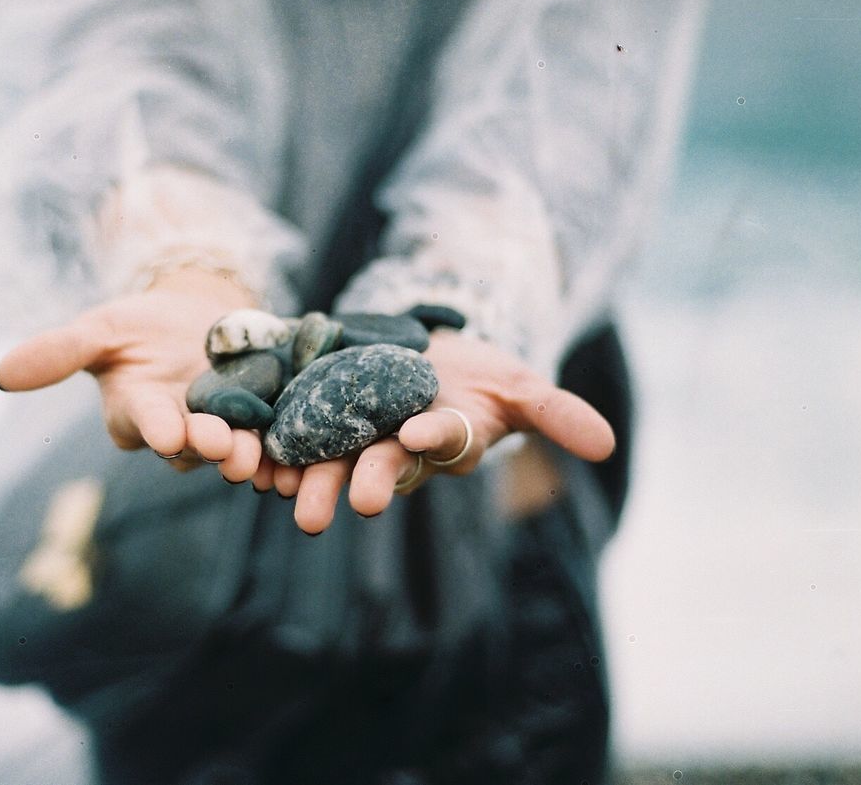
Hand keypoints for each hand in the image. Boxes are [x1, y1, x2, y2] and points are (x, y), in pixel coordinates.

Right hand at [0, 267, 279, 483]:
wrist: (199, 319)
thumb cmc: (140, 325)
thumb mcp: (100, 328)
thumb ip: (59, 351)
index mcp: (137, 412)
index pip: (144, 421)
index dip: (155, 426)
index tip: (166, 431)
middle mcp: (177, 432)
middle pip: (192, 445)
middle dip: (207, 445)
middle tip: (223, 444)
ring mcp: (220, 432)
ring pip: (232, 451)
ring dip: (245, 456)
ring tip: (256, 453)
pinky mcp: (259, 428)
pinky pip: (270, 448)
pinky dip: (281, 458)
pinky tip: (295, 464)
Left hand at [287, 330, 615, 533]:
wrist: (424, 351)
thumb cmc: (478, 376)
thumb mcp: (519, 385)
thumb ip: (556, 413)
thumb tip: (608, 445)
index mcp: (443, 438)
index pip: (439, 442)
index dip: (431, 439)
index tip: (418, 434)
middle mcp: (394, 446)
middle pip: (374, 466)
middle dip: (354, 482)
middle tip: (333, 509)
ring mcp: (352, 433)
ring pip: (327, 458)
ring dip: (304, 476)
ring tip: (280, 487)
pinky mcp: (315, 411)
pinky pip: (290, 432)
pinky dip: (271, 444)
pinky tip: (251, 453)